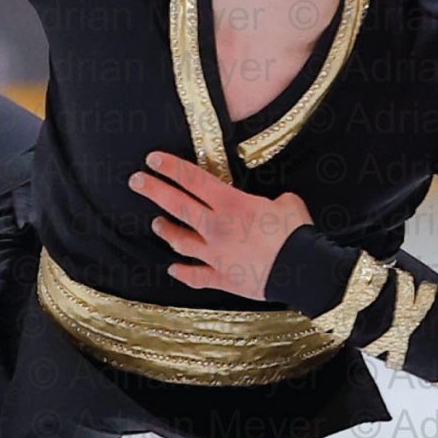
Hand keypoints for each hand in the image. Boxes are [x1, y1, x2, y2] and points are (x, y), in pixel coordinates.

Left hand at [128, 150, 312, 300]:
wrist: (302, 270)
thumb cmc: (296, 234)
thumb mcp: (288, 203)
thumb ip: (273, 200)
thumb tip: (276, 203)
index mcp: (231, 204)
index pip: (193, 180)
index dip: (170, 167)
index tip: (152, 159)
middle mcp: (216, 228)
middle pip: (177, 206)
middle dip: (153, 191)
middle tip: (136, 181)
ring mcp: (215, 255)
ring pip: (181, 241)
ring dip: (166, 231)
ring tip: (156, 224)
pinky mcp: (222, 278)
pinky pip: (196, 276)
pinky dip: (182, 272)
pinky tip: (172, 268)